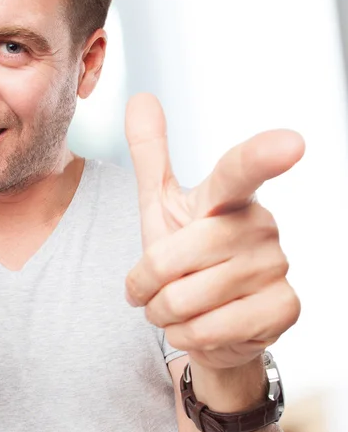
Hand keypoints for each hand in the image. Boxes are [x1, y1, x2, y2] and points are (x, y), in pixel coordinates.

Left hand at [124, 94, 303, 369]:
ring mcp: (277, 266)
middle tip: (151, 286)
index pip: (241, 171)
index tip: (291, 144)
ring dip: (162, 310)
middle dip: (146, 280)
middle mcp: (260, 224)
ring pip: (186, 298)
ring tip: (174, 305)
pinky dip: (185, 334)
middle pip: (174, 255)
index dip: (263, 156)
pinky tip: (199, 326)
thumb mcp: (161, 204)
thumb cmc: (183, 253)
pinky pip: (208, 330)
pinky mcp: (284, 308)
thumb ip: (151, 153)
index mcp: (228, 196)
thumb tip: (140, 96)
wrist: (204, 315)